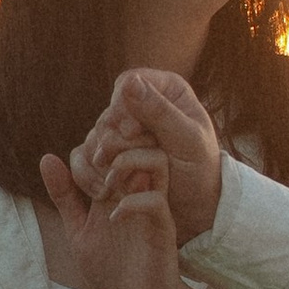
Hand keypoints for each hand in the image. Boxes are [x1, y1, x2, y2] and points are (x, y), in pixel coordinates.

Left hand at [36, 147, 186, 288]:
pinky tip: (112, 219)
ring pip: (155, 159)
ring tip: (102, 191)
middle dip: (105, 148)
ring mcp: (153, 205)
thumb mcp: (78, 229)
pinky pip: (155, 200)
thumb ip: (65, 196)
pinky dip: (131, 204)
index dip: (86, 149)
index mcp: (119, 185)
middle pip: (134, 138)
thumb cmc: (113, 268)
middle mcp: (139, 188)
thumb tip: (46, 158)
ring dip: (124, 167)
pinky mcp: (163, 228)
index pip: (108, 140)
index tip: (76, 180)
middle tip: (90, 178)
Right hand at [70, 71, 223, 245]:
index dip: (123, 106)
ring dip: (105, 157)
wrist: (194, 207)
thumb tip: (129, 81)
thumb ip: (160, 111)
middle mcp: (145, 105)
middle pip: (110, 110)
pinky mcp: (114, 152)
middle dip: (116, 137)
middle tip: (128, 161)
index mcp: (167, 90)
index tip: (130, 132)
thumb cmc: (200, 171)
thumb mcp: (187, 140)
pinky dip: (93, 170)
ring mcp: (127, 129)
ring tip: (120, 179)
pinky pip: (88, 153)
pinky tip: (106, 188)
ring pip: (97, 132)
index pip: (128, 83)